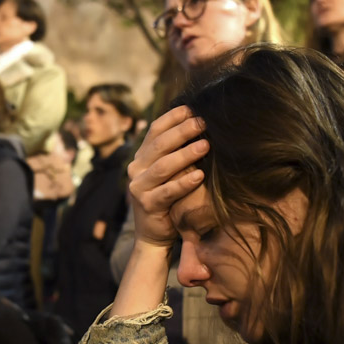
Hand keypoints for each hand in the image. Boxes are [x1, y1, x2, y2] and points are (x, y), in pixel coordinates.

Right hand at [126, 105, 208, 248]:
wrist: (154, 235)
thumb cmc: (168, 199)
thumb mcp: (169, 172)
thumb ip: (175, 152)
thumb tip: (198, 123)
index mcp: (141, 157)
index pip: (155, 130)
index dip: (172, 117)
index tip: (192, 108)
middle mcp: (136, 169)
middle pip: (159, 144)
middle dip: (182, 131)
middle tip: (203, 122)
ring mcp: (139, 188)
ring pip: (163, 166)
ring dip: (185, 154)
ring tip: (206, 145)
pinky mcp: (147, 205)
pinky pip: (168, 191)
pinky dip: (184, 183)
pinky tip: (200, 176)